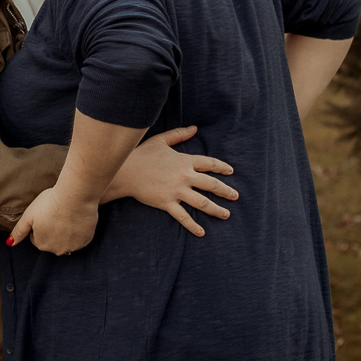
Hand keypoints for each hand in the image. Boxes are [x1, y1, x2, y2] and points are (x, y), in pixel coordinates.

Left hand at [7, 185, 99, 254]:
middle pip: (52, 241)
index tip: (45, 214)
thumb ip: (19, 231)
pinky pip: (80, 238)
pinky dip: (78, 231)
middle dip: (52, 230)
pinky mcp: (86, 240)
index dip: (40, 224)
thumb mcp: (29, 215)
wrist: (75, 197)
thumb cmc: (50, 203)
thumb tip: (9, 243)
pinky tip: (76, 219)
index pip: (37, 238)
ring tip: (67, 216)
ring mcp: (73, 246)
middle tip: (56, 214)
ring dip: (66, 232)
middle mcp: (57, 250)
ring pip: (67, 241)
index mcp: (41, 244)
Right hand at [105, 126, 237, 236]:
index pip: (209, 164)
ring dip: (216, 209)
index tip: (230, 171)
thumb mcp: (161, 140)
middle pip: (211, 184)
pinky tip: (202, 232)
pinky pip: (183, 216)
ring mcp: (176, 191)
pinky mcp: (167, 203)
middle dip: (226, 191)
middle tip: (236, 196)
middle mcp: (184, 176)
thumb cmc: (142, 154)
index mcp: (184, 161)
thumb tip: (195, 128)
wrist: (125, 171)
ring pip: (202, 202)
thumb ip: (179, 135)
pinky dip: (193, 225)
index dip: (222, 167)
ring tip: (226, 214)